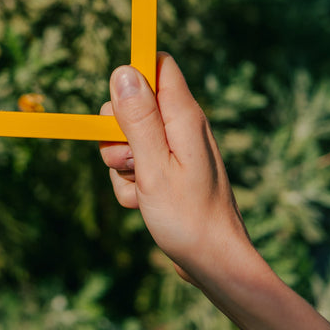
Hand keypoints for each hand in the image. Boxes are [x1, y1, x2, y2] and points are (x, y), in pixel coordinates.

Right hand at [99, 53, 252, 283]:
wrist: (214, 264)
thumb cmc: (188, 218)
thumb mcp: (153, 166)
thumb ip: (137, 118)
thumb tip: (123, 71)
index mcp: (184, 116)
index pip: (158, 65)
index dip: (132, 75)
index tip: (116, 104)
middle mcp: (181, 126)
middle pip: (132, 102)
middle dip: (115, 130)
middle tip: (128, 160)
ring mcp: (175, 149)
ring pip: (127, 137)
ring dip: (120, 163)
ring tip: (141, 189)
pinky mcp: (168, 170)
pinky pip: (134, 163)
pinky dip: (130, 183)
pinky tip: (144, 204)